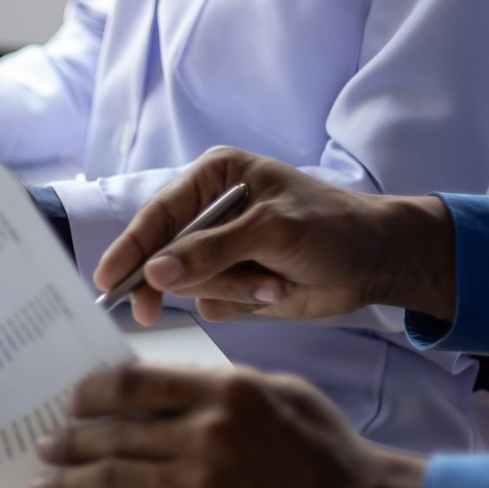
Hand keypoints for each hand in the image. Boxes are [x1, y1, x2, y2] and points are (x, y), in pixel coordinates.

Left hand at [30, 363, 426, 487]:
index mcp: (224, 392)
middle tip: (46, 444)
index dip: (90, 393)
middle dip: (68, 440)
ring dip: (66, 482)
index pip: (132, 383)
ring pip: (109, 480)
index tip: (72, 402)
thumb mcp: (276, 394)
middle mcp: (206, 437)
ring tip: (44, 483)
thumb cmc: (326, 451)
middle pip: (111, 434)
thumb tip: (148, 388)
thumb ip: (213, 386)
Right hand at [94, 148, 455, 325]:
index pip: (158, 214)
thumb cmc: (334, 227)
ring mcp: (221, 249)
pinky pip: (212, 303)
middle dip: (178, 279)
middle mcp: (210, 211)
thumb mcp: (271, 230)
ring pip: (189, 283)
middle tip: (146, 311)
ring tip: (271, 282)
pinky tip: (275, 290)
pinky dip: (241, 302)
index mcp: (214, 177)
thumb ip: (210, 251)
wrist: (382, 262)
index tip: (106, 278)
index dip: (129, 247)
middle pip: (163, 254)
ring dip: (229, 289)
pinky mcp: (233, 281)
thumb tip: (155, 274)